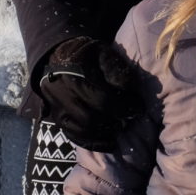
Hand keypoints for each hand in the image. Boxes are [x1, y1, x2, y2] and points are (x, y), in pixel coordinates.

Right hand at [35, 36, 139, 151]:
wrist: (58, 57)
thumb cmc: (87, 54)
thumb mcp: (102, 52)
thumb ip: (114, 68)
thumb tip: (128, 88)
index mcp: (74, 77)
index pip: (101, 99)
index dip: (122, 107)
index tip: (139, 109)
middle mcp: (62, 95)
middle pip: (88, 119)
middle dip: (111, 123)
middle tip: (127, 123)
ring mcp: (57, 108)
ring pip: (79, 130)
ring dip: (101, 135)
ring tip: (117, 132)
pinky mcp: (56, 118)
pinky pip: (72, 135)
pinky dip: (89, 142)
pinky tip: (106, 142)